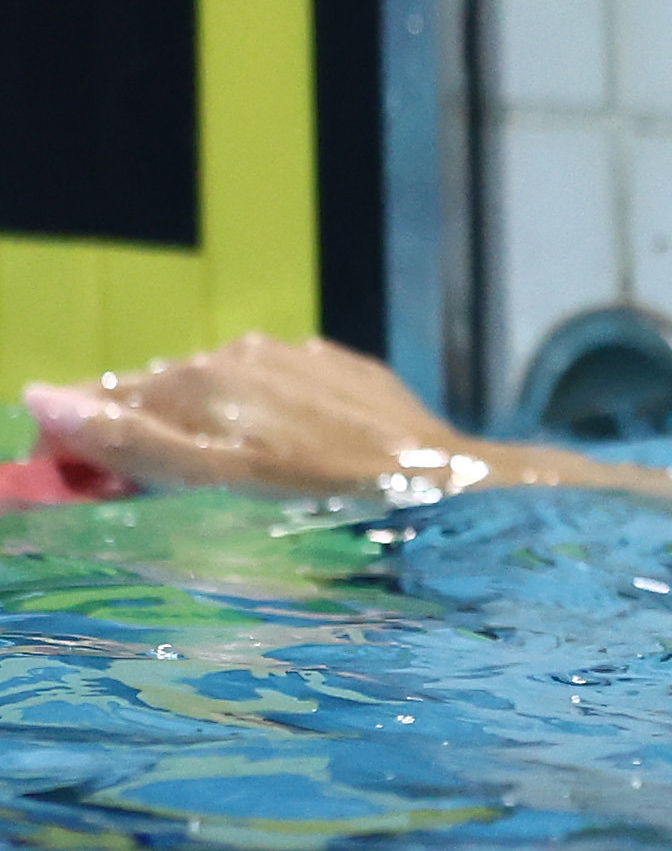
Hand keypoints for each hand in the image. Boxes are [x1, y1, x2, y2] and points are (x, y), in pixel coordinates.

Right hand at [24, 334, 485, 500]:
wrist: (453, 482)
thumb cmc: (336, 499)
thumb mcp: (224, 484)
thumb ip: (134, 444)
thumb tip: (41, 398)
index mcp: (202, 380)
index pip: (102, 399)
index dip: (78, 443)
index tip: (78, 487)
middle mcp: (241, 351)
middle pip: (159, 392)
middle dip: (140, 435)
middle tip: (150, 497)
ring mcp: (295, 355)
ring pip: (219, 388)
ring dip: (204, 426)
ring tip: (228, 479)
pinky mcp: (339, 369)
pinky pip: (278, 389)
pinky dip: (263, 418)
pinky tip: (290, 455)